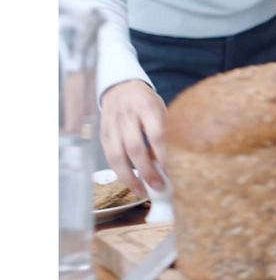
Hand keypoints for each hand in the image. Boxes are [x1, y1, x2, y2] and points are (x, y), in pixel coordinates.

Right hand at [99, 80, 166, 197]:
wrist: (121, 88)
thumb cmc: (146, 103)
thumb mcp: (160, 110)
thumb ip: (163, 132)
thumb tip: (165, 163)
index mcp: (147, 108)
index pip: (155, 133)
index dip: (161, 153)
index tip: (169, 170)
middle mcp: (127, 117)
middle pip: (134, 148)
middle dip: (146, 171)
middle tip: (158, 186)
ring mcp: (112, 127)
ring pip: (116, 156)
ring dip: (129, 177)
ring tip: (142, 192)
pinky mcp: (102, 135)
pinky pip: (109, 157)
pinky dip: (119, 171)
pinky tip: (130, 182)